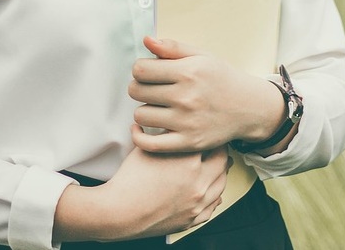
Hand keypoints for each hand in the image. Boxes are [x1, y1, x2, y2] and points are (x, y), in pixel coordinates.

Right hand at [53, 139, 230, 241]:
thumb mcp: (147, 148)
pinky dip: (213, 196)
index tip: (210, 130)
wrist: (121, 211)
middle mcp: (199, 181)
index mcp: (190, 160)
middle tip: (217, 145)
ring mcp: (198, 202)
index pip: (212, 141)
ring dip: (220, 173)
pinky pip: (213, 206)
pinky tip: (209, 191)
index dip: (211, 133)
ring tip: (215, 166)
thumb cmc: (131, 180)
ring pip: (221, 184)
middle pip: (223, 161)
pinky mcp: (193, 219)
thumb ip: (164, 135)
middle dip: (220, 151)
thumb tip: (169, 125)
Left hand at [129, 36, 285, 152]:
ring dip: (144, 110)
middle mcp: (187, 97)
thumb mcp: (202, 56)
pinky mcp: (188, 142)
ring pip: (140, 115)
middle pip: (136, 91)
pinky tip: (141, 128)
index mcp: (188, 72)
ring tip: (156, 106)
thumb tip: (146, 40)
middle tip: (152, 89)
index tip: (148, 72)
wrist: (249, 107)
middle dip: (139, 87)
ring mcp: (187, 122)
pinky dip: (138, 137)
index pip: (140, 69)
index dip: (140, 69)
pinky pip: (149, 144)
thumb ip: (172, 47)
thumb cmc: (221, 79)